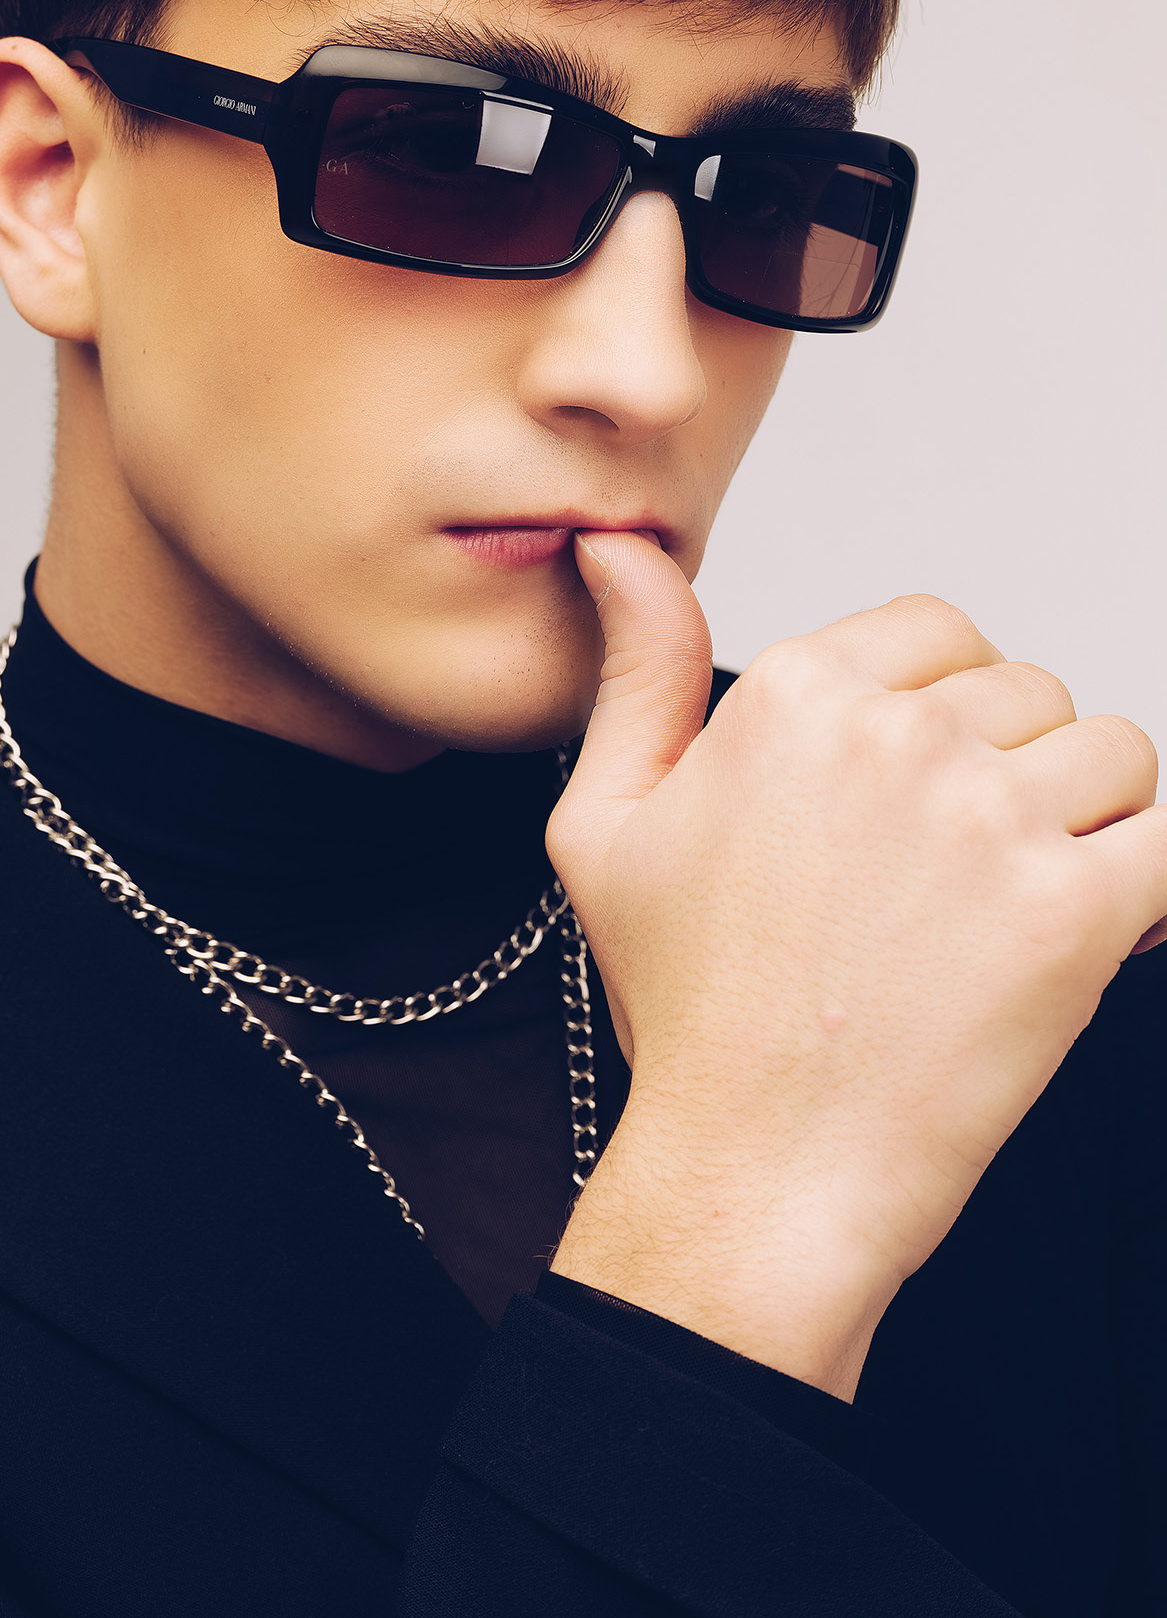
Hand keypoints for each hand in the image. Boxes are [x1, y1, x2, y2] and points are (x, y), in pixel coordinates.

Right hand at [547, 533, 1166, 1399]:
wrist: (757, 1168)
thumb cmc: (690, 1007)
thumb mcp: (608, 821)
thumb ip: (641, 670)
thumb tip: (625, 553)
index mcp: (793, 694)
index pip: (938, 629)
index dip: (941, 711)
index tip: (918, 796)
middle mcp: (895, 736)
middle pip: (1028, 690)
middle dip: (1010, 772)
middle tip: (949, 878)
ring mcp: (989, 819)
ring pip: (1111, 754)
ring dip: (1083, 824)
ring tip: (1011, 907)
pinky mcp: (1072, 911)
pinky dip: (1146, 884)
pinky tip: (1092, 929)